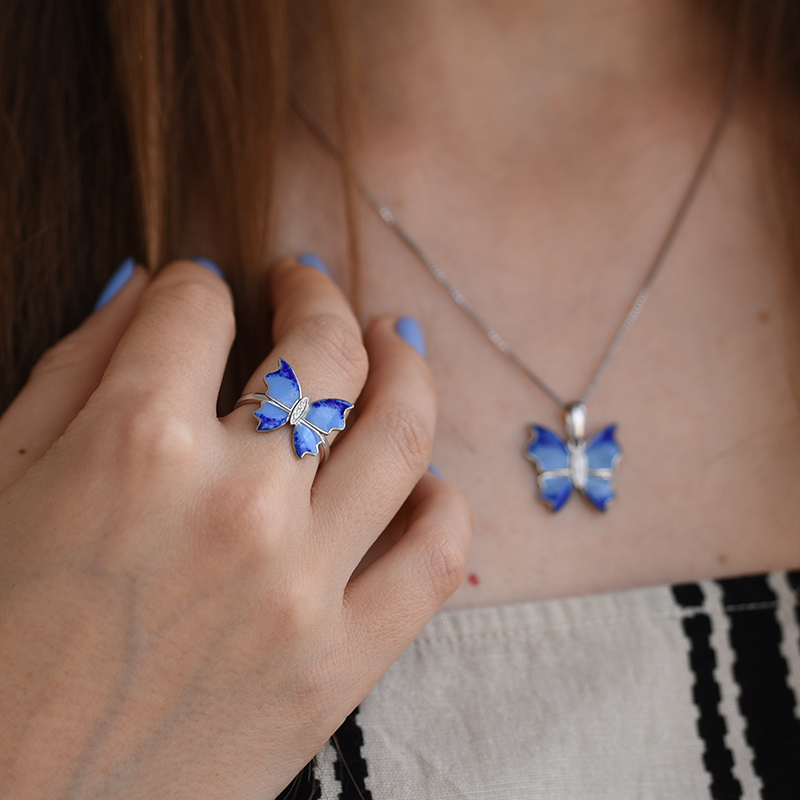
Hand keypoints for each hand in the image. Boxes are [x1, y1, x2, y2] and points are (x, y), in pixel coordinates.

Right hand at [0, 258, 471, 798]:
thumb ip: (71, 371)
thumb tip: (146, 290)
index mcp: (131, 447)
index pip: (195, 311)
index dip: (195, 287)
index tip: (201, 293)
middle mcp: (234, 501)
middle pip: (321, 350)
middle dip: (315, 295)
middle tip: (306, 283)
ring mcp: (300, 585)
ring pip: (401, 434)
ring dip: (406, 368)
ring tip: (393, 342)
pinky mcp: (339, 664)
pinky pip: (434, 559)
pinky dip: (443, 505)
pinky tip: (422, 483)